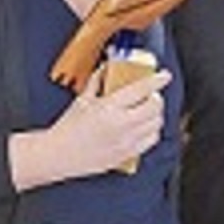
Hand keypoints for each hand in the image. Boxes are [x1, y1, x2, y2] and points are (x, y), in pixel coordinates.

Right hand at [49, 64, 169, 178]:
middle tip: (150, 95)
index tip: (164, 76)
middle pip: (154, 107)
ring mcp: (126, 142)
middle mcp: (121, 125)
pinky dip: (152, 131)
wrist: (59, 154)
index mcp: (109, 108)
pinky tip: (143, 127)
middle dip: (156, 98)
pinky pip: (151, 141)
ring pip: (156, 125)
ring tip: (147, 111)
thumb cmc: (67, 129)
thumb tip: (107, 68)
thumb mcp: (82, 100)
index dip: (157, 81)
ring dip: (155, 115)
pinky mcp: (127, 155)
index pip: (141, 90)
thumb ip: (97, 82)